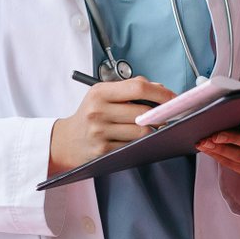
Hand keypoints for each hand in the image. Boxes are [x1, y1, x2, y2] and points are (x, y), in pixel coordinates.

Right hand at [49, 76, 176, 173]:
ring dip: (152, 131)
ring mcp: (100, 132)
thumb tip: (160, 88)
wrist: (66, 141)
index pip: (138, 87)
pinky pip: (133, 146)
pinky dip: (140, 143)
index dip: (161, 93)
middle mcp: (98, 111)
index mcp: (99, 93)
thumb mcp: (103, 95)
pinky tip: (136, 139)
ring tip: (149, 127)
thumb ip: (130, 89)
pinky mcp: (103, 151)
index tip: (173, 98)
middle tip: (166, 116)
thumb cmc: (89, 115)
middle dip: (159, 115)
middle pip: (143, 112)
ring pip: (142, 132)